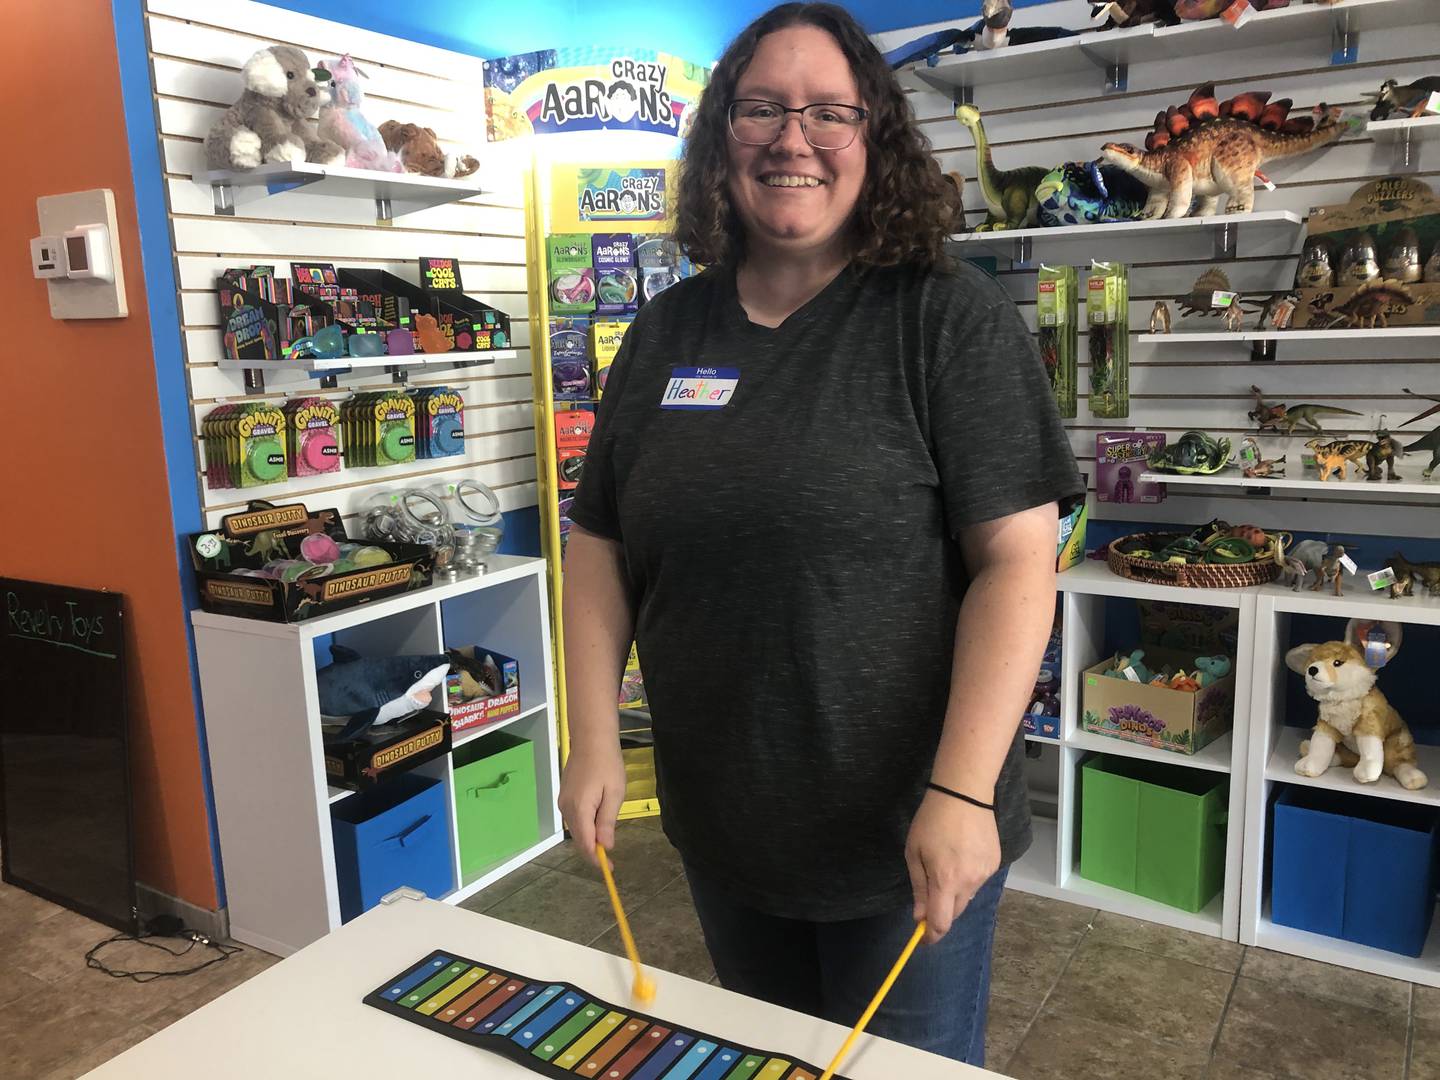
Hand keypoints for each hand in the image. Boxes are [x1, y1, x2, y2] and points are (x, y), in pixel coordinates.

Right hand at [557, 739, 627, 867]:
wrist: (591, 739)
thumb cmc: (607, 763)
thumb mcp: (615, 793)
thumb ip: (607, 821)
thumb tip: (605, 846)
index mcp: (580, 809)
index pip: (585, 843)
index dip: (596, 859)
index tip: (610, 868)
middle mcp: (566, 808)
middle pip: (579, 839)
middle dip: (593, 851)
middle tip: (611, 858)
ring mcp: (563, 801)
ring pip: (576, 829)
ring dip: (590, 838)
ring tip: (606, 839)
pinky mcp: (564, 796)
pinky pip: (574, 818)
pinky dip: (585, 826)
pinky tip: (597, 823)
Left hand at [905, 790, 1001, 944]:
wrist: (964, 793)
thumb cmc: (932, 820)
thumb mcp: (914, 852)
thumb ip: (919, 887)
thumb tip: (919, 917)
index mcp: (946, 880)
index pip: (941, 922)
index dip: (931, 935)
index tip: (923, 939)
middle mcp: (970, 881)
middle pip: (956, 912)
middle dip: (941, 912)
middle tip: (929, 896)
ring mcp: (986, 873)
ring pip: (967, 896)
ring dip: (954, 892)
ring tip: (945, 864)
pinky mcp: (995, 863)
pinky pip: (978, 880)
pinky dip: (967, 877)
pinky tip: (961, 855)